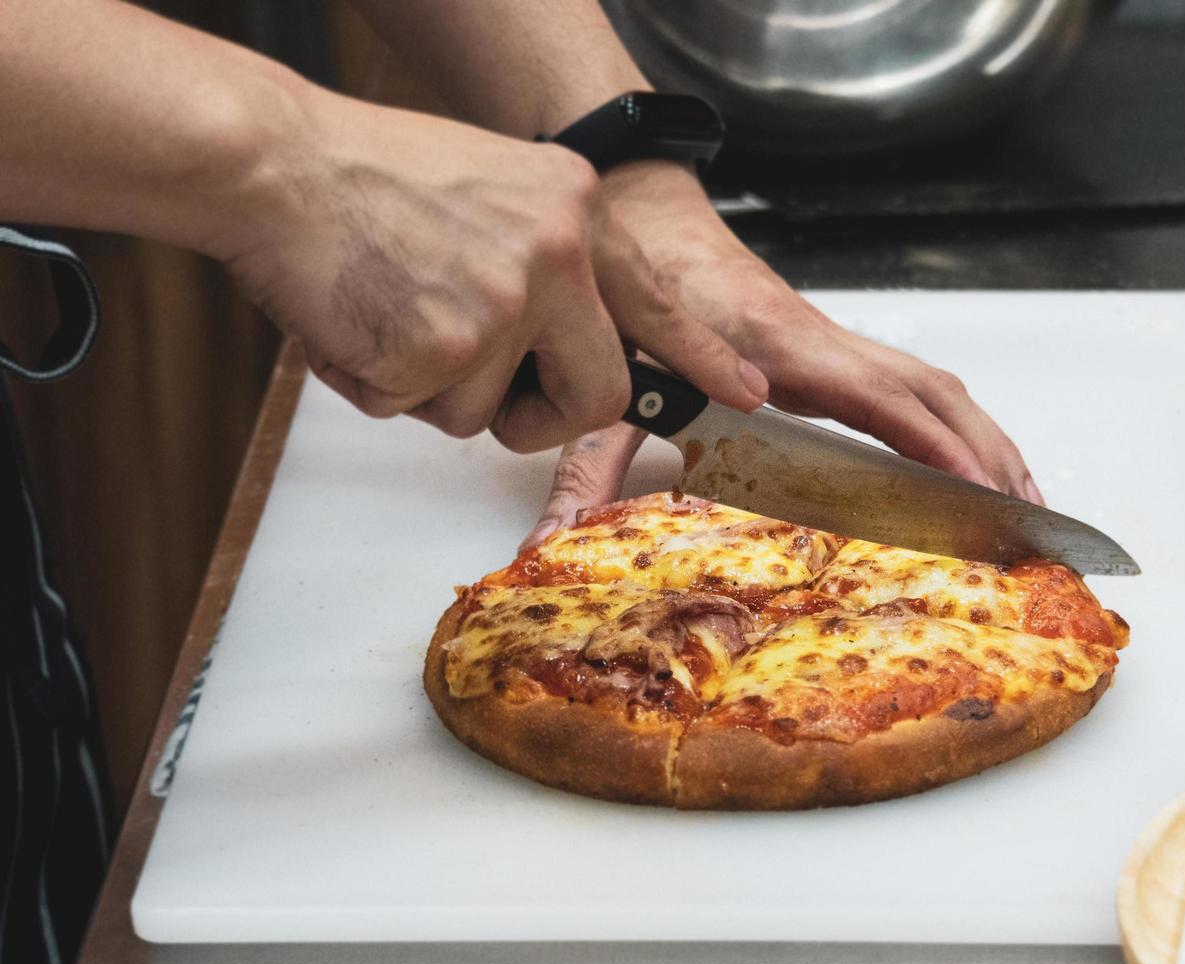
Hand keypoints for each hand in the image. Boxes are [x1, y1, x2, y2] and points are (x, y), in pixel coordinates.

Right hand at [219, 93, 766, 450]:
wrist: (270, 163)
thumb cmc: (362, 177)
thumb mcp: (490, 190)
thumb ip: (541, 257)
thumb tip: (563, 333)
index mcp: (571, 211)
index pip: (656, 301)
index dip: (702, 355)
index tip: (749, 389)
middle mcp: (554, 256)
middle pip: (595, 394)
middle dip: (539, 414)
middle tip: (486, 388)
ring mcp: (503, 306)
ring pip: (484, 411)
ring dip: (429, 386)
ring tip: (388, 309)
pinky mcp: (442, 351)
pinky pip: (417, 412)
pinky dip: (377, 383)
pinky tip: (355, 320)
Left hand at [523, 163, 1040, 544]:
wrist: (638, 222)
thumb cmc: (633, 288)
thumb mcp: (606, 383)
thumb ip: (588, 467)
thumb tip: (558, 541)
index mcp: (776, 348)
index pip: (876, 397)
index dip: (932, 445)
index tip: (975, 489)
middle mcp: (818, 342)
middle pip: (930, 391)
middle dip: (986, 452)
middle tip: (1026, 518)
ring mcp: (829, 345)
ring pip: (931, 386)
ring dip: (984, 439)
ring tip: (1022, 504)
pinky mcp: (827, 354)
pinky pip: (908, 387)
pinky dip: (952, 426)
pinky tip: (969, 463)